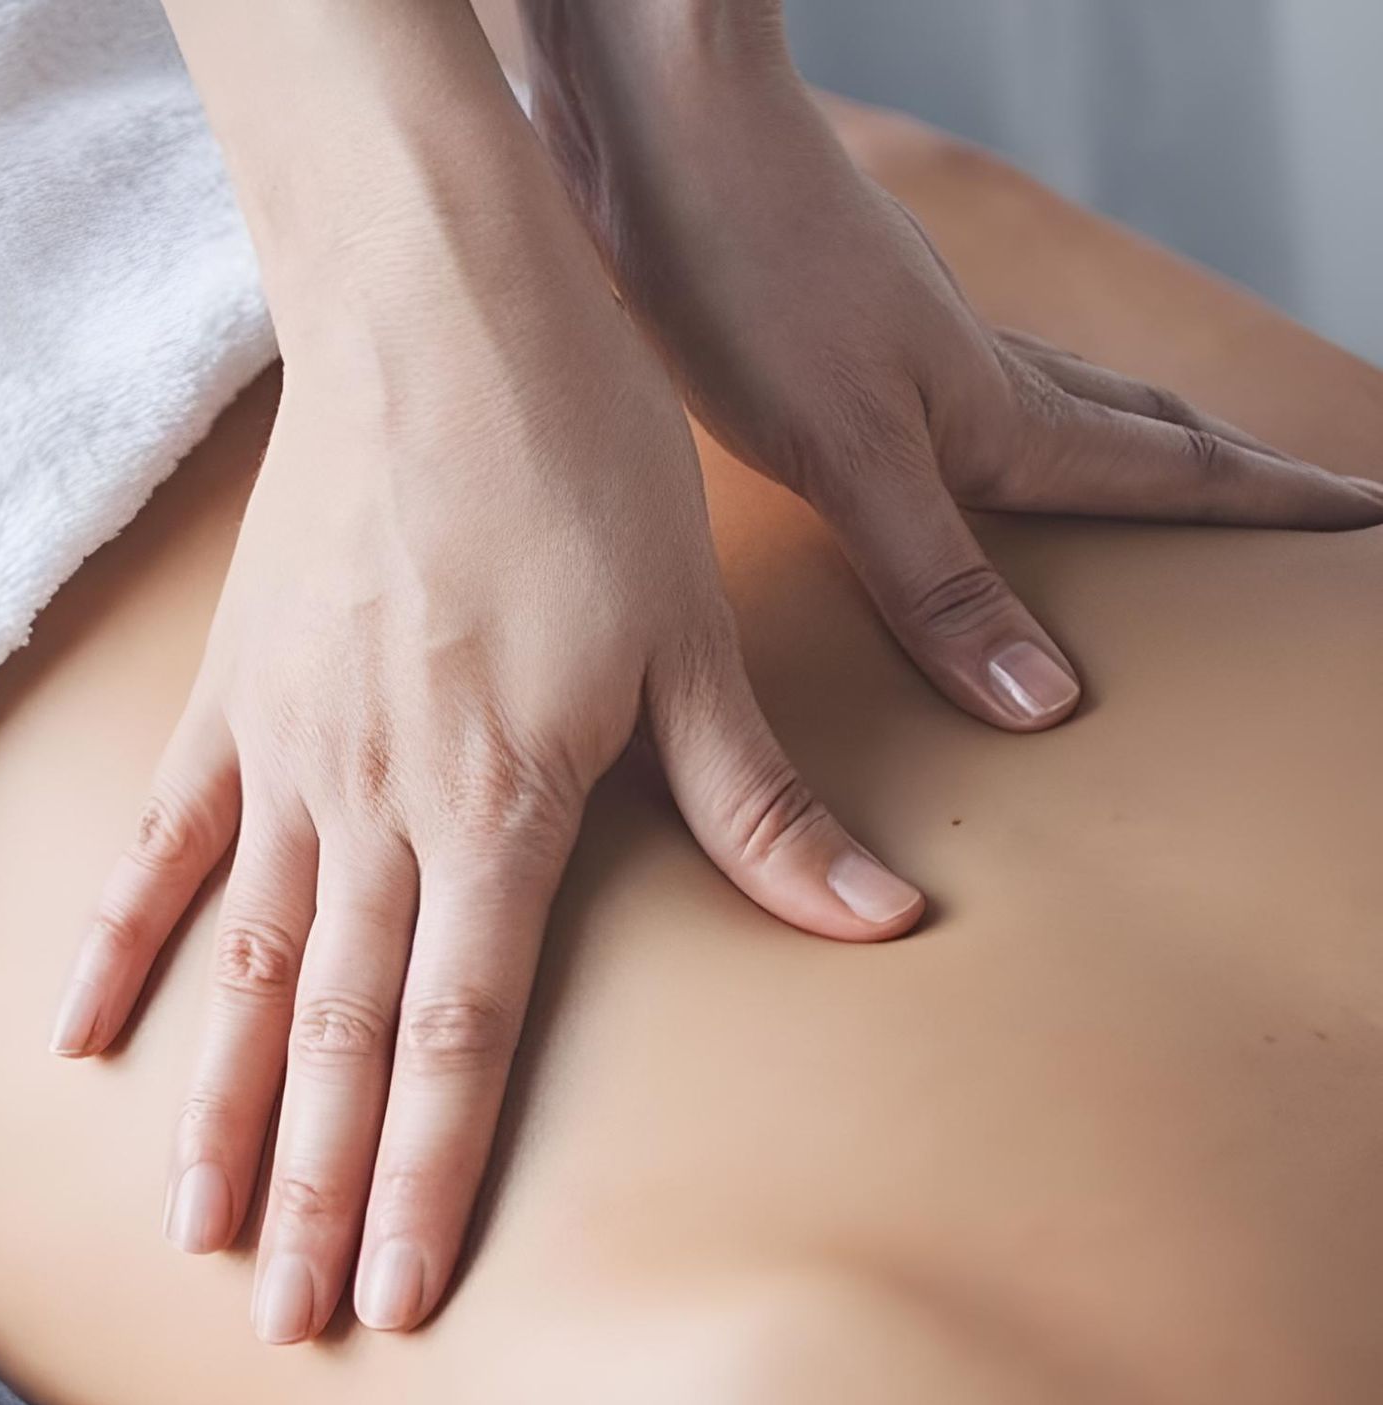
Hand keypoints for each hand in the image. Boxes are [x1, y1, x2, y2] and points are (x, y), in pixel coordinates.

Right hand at [52, 208, 922, 1345]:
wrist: (439, 308)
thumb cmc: (581, 462)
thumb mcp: (696, 636)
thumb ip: (757, 803)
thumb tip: (875, 921)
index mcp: (497, 807)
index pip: (454, 1038)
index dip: (423, 1181)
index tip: (394, 1302)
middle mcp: (373, 809)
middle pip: (333, 1042)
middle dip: (311, 1196)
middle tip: (281, 1330)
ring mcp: (283, 759)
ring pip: (237, 973)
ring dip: (214, 1114)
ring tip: (189, 1237)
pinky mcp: (228, 700)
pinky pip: (161, 847)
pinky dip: (119, 946)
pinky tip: (77, 1042)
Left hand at [521, 2, 1382, 726]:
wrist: (664, 133)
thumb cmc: (752, 279)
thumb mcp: (849, 455)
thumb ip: (939, 579)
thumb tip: (1049, 700)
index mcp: (1000, 416)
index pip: (1173, 470)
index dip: (1272, 504)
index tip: (1366, 522)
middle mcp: (976, 374)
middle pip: (1138, 427)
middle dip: (1227, 474)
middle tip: (1301, 506)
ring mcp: (912, 344)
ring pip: (1059, 405)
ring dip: (1127, 448)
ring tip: (1159, 491)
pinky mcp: (838, 333)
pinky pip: (964, 398)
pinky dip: (1010, 434)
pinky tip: (959, 449)